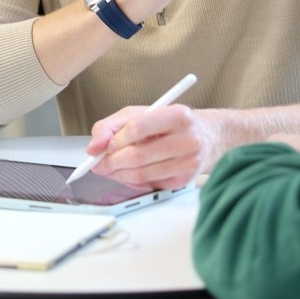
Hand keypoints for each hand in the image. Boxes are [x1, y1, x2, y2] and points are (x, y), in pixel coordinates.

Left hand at [85, 104, 216, 190]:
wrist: (205, 137)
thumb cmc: (169, 124)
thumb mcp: (139, 113)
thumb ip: (111, 126)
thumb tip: (94, 147)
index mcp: (178, 115)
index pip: (138, 127)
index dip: (116, 139)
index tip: (104, 146)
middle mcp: (188, 139)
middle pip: (138, 155)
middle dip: (111, 162)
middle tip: (98, 163)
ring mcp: (189, 162)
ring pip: (142, 174)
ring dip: (119, 174)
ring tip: (110, 168)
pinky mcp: (184, 180)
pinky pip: (150, 185)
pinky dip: (133, 182)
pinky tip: (129, 173)